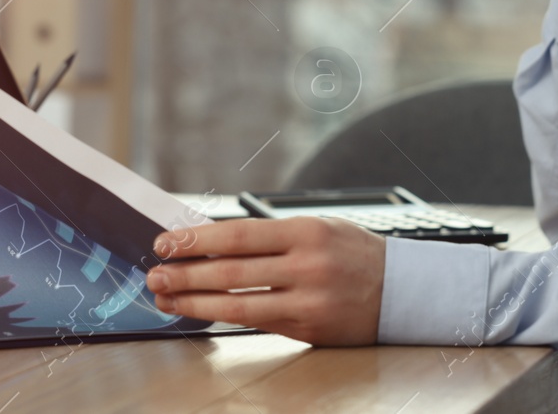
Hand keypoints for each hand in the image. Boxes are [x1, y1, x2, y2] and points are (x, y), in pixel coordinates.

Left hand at [146, 217, 384, 345]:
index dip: (196, 241)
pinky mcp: (308, 328)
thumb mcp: (320, 228)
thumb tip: (213, 242)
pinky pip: (256, 322)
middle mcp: (307, 265)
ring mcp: (308, 300)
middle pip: (231, 270)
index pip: (238, 235)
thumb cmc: (354, 254)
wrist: (402, 290)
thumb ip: (274, 236)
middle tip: (155, 274)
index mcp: (307, 231)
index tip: (166, 243)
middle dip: (185, 273)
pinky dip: (223, 315)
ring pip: (237, 303)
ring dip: (194, 301)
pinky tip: (201, 311)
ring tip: (166, 297)